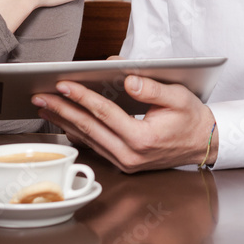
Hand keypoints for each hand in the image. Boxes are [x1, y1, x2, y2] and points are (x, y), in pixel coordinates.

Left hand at [33, 76, 216, 172]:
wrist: (202, 143)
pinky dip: (76, 132)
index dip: (81, 96)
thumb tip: (126, 79)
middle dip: (62, 109)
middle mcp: (130, 155)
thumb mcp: (177, 97)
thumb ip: (151, 88)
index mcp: (142, 138)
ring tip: (45, 106)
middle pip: (88, 128)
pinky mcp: (123, 163)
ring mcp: (125, 162)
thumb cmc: (191, 117)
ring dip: (64, 121)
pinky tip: (64, 120)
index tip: (62, 84)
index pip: (104, 113)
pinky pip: (94, 146)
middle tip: (40, 96)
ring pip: (87, 139)